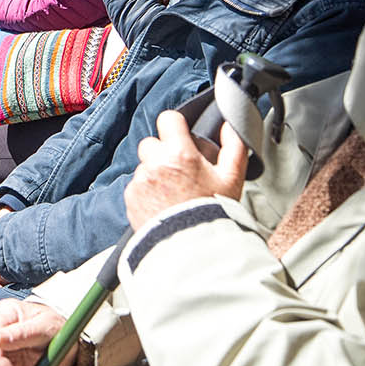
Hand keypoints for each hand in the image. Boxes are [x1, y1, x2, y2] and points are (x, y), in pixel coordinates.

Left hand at [124, 110, 248, 229]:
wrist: (194, 247)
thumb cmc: (214, 212)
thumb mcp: (233, 178)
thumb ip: (233, 146)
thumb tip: (229, 125)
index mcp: (180, 153)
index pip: (168, 119)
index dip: (176, 126)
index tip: (182, 138)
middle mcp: (156, 164)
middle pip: (152, 142)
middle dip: (164, 152)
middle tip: (180, 170)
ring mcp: (141, 181)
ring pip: (144, 165)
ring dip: (155, 172)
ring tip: (173, 192)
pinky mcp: (131, 199)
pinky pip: (136, 186)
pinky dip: (147, 192)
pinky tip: (163, 204)